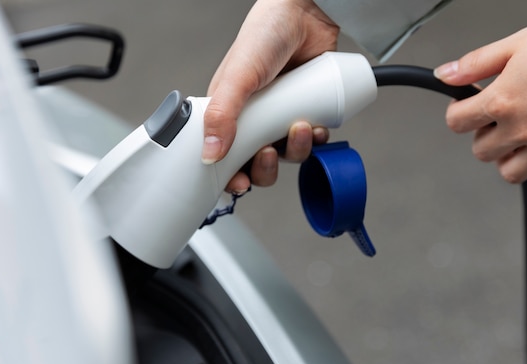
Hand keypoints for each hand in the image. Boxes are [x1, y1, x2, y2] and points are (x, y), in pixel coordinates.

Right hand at [203, 0, 338, 192]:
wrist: (307, 15)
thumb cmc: (265, 36)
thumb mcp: (238, 77)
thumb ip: (222, 115)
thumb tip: (210, 154)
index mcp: (229, 114)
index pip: (225, 157)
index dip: (231, 176)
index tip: (239, 184)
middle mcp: (255, 119)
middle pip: (258, 164)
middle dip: (266, 168)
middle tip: (270, 153)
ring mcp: (281, 117)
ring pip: (287, 155)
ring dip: (296, 150)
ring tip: (300, 127)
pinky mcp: (306, 111)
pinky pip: (312, 140)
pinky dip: (316, 139)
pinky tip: (316, 126)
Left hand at [434, 11, 526, 183]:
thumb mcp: (518, 43)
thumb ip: (476, 64)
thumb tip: (445, 74)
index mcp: (502, 102)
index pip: (456, 122)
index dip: (457, 111)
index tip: (466, 104)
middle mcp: (521, 129)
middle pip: (480, 150)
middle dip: (482, 132)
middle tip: (495, 115)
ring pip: (507, 171)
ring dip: (505, 154)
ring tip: (516, 131)